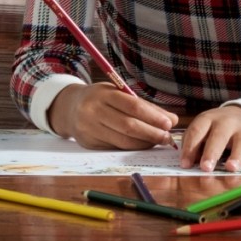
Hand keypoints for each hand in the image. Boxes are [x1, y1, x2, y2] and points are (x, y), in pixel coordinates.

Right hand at [48, 83, 178, 149]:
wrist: (68, 108)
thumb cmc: (100, 98)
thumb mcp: (118, 93)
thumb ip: (144, 105)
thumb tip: (171, 119)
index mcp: (104, 94)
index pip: (133, 106)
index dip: (153, 116)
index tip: (169, 122)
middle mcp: (94, 111)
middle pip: (129, 126)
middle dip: (152, 133)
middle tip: (167, 137)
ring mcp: (89, 129)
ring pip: (123, 141)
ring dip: (144, 143)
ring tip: (159, 141)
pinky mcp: (89, 143)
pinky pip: (115, 147)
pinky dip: (132, 147)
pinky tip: (143, 145)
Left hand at [179, 105, 240, 172]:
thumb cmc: (215, 128)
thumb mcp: (202, 130)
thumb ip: (194, 144)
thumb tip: (187, 164)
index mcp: (209, 119)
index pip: (197, 131)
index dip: (190, 148)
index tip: (185, 165)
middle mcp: (227, 123)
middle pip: (219, 136)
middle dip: (212, 152)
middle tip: (206, 167)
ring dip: (236, 155)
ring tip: (230, 168)